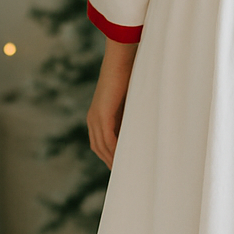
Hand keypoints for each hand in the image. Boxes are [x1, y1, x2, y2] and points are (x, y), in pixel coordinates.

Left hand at [87, 37, 139, 167]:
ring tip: (124, 171)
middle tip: (122, 174)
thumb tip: (141, 126)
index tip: (120, 166)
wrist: (120, 59)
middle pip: (98, 148)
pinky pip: (107, 139)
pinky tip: (122, 159)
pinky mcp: (102, 115)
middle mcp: (92, 118)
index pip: (99, 142)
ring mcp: (95, 117)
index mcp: (97, 114)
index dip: (108, 155)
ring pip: (102, 146)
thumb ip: (129, 114)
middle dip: (109, 161)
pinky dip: (114, 151)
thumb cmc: (128, 74)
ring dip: (112, 159)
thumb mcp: (129, 100)